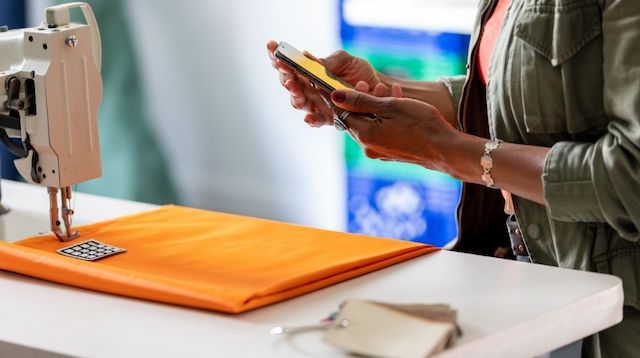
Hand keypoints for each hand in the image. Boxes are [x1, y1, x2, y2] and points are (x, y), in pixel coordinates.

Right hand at [267, 40, 386, 126]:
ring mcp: (318, 104)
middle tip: (288, 75)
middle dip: (286, 79)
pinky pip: (317, 120)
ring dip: (296, 96)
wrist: (379, 88)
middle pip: (290, 86)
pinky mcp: (329, 117)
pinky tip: (308, 117)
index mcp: (309, 73)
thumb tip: (309, 59)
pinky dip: (312, 119)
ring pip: (300, 103)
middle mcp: (309, 89)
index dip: (276, 56)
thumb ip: (327, 62)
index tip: (272, 46)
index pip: (288, 65)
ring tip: (295, 87)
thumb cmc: (359, 72)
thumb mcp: (343, 60)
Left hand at [330, 89, 459, 172]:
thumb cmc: (419, 125)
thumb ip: (360, 101)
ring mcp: (380, 153)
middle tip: (376, 85)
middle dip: (366, 100)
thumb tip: (335, 96)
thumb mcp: (389, 106)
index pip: (344, 114)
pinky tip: (400, 105)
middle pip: (358, 119)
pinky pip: (383, 132)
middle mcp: (368, 147)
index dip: (350, 97)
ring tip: (392, 91)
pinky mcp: (392, 154)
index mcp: (364, 135)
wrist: (445, 149)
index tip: (360, 84)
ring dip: (379, 107)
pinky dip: (387, 118)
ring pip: (372, 124)